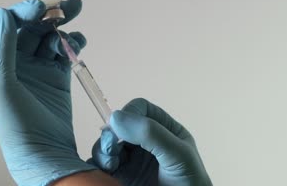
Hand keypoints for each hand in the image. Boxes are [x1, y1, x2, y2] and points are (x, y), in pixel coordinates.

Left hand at [0, 0, 95, 185]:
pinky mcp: (57, 76)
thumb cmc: (15, 121)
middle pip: (32, 27)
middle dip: (49, 13)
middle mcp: (16, 61)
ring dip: (63, 26)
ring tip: (77, 16)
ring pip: (50, 36)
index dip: (24, 12)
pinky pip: (65, 51)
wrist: (42, 150)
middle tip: (69, 5)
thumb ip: (2, 46)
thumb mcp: (0, 83)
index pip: (9, 25)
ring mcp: (38, 68)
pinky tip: (78, 43)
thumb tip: (3, 12)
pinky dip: (73, 43)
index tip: (42, 8)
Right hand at [90, 98, 211, 185]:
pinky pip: (100, 166)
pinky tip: (104, 174)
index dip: (129, 113)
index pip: (140, 109)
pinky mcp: (121, 177)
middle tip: (111, 149)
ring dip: (102, 151)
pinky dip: (96, 166)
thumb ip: (150, 133)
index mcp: (163, 130)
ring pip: (106, 145)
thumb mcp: (177, 154)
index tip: (122, 128)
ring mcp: (132, 160)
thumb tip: (116, 117)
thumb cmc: (190, 184)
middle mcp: (145, 142)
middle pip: (118, 126)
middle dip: (111, 134)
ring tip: (110, 165)